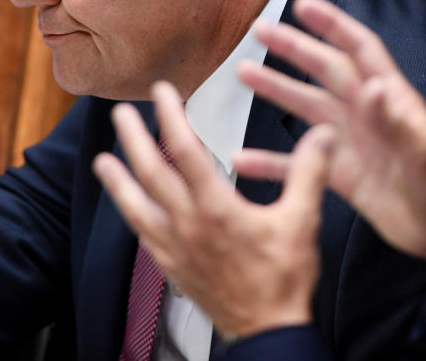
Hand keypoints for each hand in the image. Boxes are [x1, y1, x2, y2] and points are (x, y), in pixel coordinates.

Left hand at [93, 82, 332, 336]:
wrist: (267, 331)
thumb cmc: (283, 279)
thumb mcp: (303, 221)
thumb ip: (309, 173)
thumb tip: (322, 135)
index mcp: (217, 208)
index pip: (186, 152)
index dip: (171, 117)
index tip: (162, 93)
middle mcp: (188, 224)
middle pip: (151, 173)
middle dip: (134, 138)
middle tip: (121, 113)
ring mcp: (176, 248)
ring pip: (137, 206)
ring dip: (118, 180)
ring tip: (103, 160)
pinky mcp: (173, 267)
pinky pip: (143, 236)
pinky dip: (131, 216)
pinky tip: (128, 208)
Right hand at [237, 0, 425, 276]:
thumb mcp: (423, 153)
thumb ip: (396, 121)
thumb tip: (375, 87)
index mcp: (390, 98)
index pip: (359, 49)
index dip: (333, 25)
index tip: (303, 5)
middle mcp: (366, 113)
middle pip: (324, 71)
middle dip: (293, 49)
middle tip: (259, 30)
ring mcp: (350, 141)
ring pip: (305, 108)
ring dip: (276, 90)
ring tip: (243, 73)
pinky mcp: (339, 173)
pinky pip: (299, 162)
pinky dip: (270, 161)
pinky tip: (242, 159)